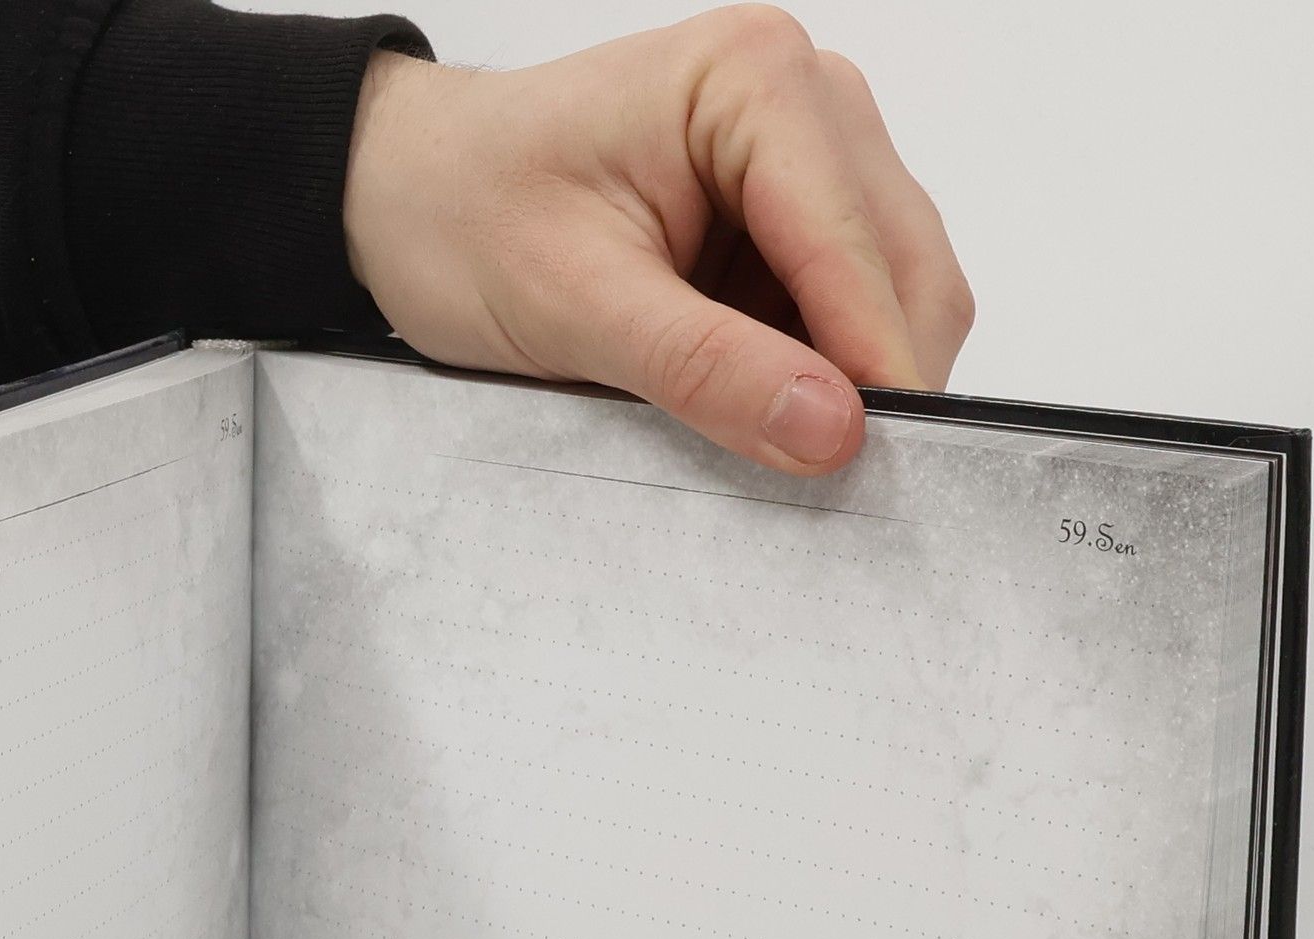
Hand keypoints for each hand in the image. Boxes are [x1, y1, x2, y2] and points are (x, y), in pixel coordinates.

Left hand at [344, 7, 972, 478]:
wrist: (407, 198)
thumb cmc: (466, 217)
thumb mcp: (577, 306)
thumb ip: (709, 368)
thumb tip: (832, 428)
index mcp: (757, 83)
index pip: (858, 247)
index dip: (877, 368)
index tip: (877, 470)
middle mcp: (808, 99)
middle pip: (906, 268)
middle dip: (879, 377)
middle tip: (833, 480)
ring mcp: (810, 156)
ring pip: (893, 293)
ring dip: (852, 378)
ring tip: (772, 436)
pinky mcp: (792, 216)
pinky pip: (847, 311)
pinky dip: (822, 372)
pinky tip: (763, 403)